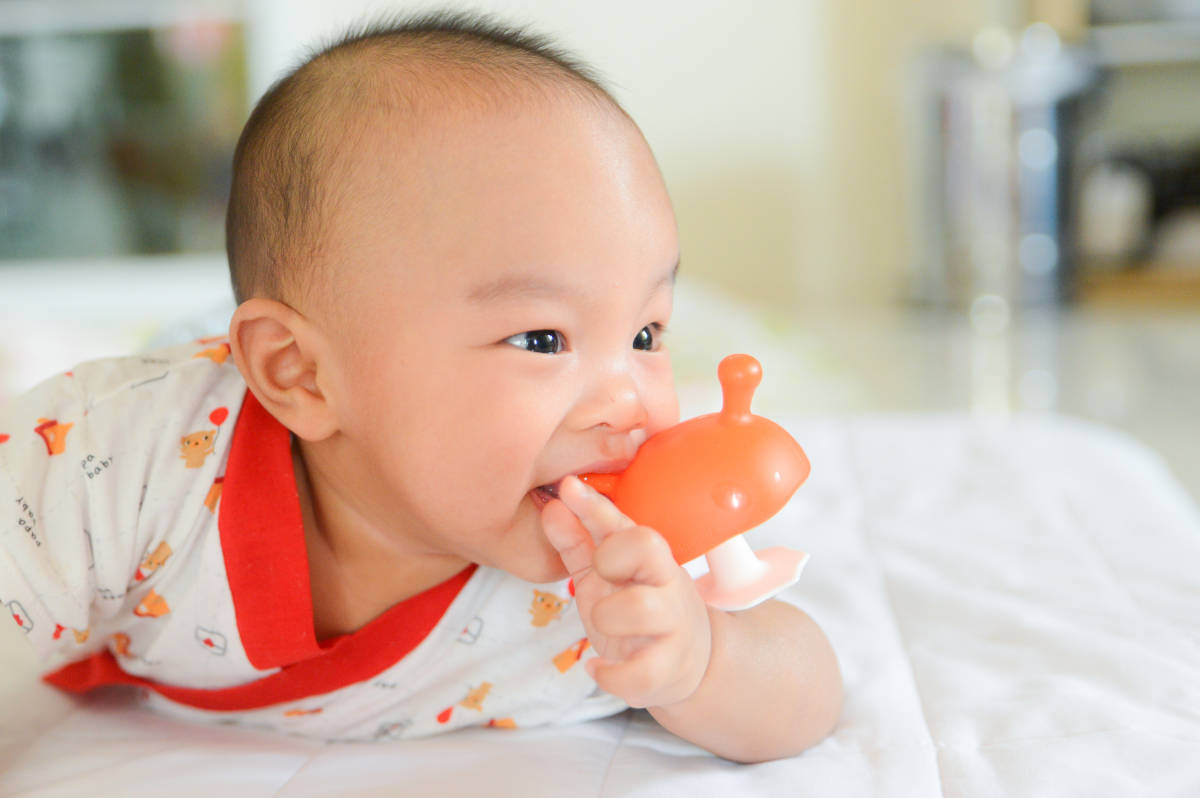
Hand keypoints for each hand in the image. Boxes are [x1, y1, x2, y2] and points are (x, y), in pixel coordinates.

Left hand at [540, 476, 711, 708]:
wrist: (685, 663)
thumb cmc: (638, 612)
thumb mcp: (607, 575)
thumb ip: (579, 542)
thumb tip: (553, 507)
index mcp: (650, 558)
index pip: (628, 522)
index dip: (596, 507)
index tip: (568, 488)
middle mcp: (665, 585)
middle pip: (646, 547)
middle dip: (609, 557)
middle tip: (602, 577)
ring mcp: (672, 627)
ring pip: (640, 607)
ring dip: (607, 615)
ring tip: (601, 624)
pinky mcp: (668, 670)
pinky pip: (640, 673)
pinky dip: (610, 674)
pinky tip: (598, 667)